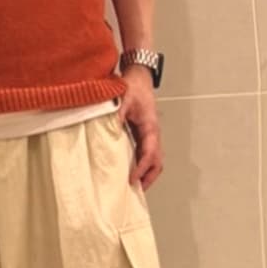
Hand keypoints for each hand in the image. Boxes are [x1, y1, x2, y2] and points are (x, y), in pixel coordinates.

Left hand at [117, 65, 162, 190]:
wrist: (138, 76)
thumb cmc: (133, 87)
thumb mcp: (123, 99)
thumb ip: (116, 115)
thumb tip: (109, 131)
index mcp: (151, 128)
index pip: (149, 154)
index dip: (141, 169)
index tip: (132, 179)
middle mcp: (153, 133)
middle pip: (157, 162)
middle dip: (148, 177)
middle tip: (136, 191)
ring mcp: (150, 134)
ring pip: (153, 159)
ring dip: (146, 173)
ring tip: (133, 186)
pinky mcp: (144, 133)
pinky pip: (145, 153)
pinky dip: (141, 164)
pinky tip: (129, 170)